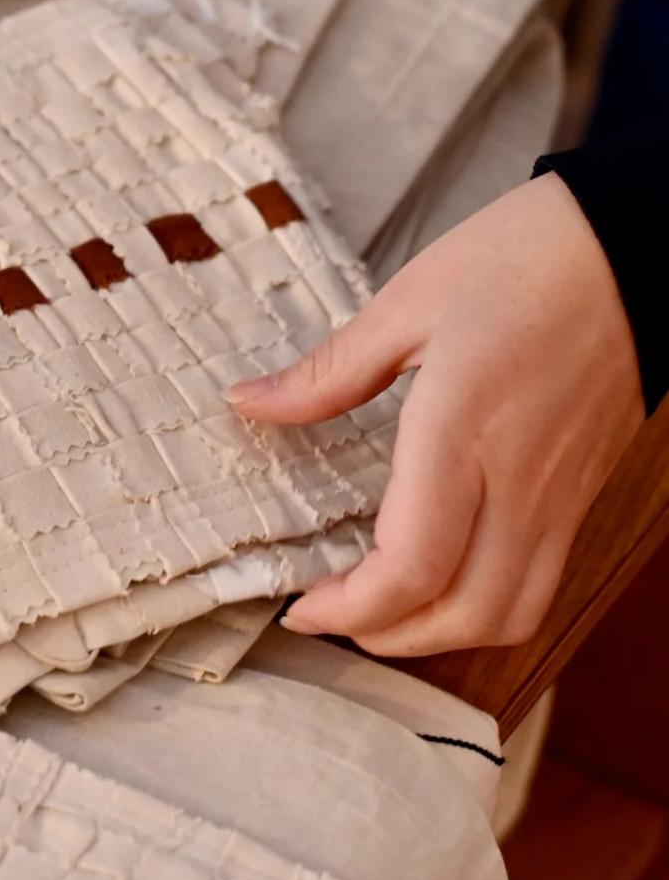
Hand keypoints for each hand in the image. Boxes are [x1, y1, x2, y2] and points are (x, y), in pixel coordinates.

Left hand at [226, 175, 644, 655]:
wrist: (638, 243)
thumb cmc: (529, 258)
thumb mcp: (408, 301)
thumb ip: (328, 372)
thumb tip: (250, 403)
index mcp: (462, 429)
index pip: (412, 566)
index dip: (350, 608)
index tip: (302, 607)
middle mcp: (518, 479)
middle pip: (462, 613)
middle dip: (387, 636)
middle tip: (331, 614)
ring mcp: (559, 494)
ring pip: (511, 614)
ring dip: (441, 634)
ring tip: (385, 609)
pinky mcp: (581, 493)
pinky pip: (541, 583)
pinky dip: (487, 606)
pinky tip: (445, 577)